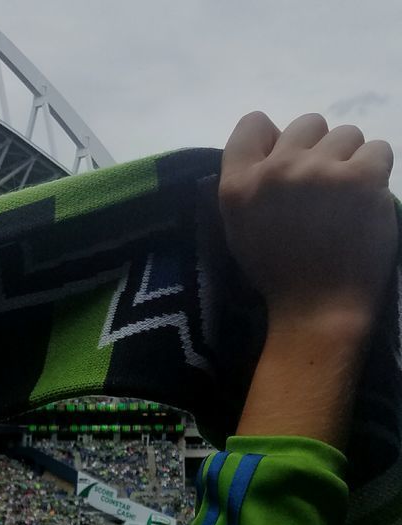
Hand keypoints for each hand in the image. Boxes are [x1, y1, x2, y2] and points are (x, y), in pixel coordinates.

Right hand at [220, 112, 395, 337]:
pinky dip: (376, 173)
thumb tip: (277, 140)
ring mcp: (319, 171)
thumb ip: (251, 182)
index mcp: (237, 186)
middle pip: (307, 124)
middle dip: (318, 151)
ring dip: (350, 162)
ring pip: (346, 134)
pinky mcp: (360, 176)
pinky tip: (365, 203)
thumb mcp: (242, 227)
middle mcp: (275, 171)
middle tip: (322, 191)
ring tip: (345, 201)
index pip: (252, 123)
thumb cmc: (280, 274)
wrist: (318, 310)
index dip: (274, 139)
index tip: (286, 165)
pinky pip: (378, 149)